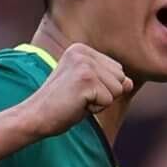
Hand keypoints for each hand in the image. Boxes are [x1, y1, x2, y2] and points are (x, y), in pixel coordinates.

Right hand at [16, 46, 132, 139]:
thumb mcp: (90, 90)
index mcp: (81, 49)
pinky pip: (108, 101)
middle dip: (105, 95)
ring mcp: (84, 64)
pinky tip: (76, 105)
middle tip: (78, 97)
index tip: (79, 91)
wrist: (36, 116)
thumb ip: (110, 82)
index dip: (103, 88)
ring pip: (117, 90)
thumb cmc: (62, 105)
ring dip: (100, 103)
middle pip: (120, 78)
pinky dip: (94, 109)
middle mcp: (83, 52)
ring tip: (77, 100)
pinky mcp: (85, 79)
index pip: (117, 71)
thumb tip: (130, 82)